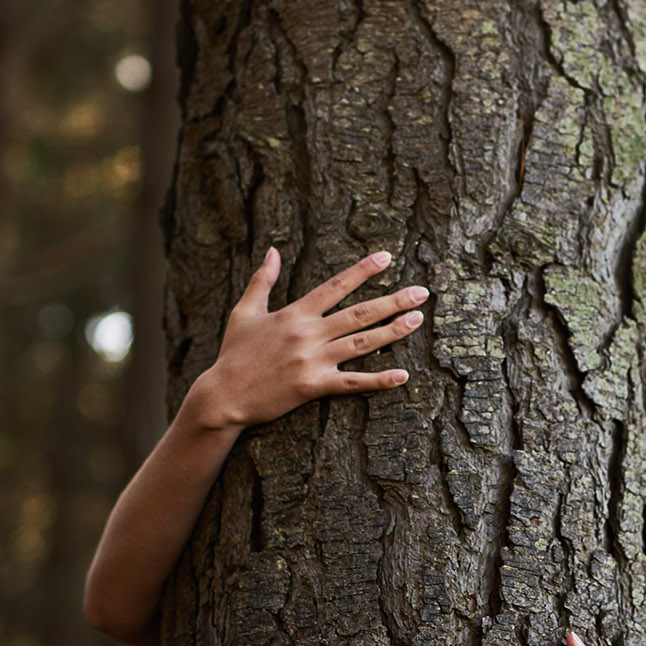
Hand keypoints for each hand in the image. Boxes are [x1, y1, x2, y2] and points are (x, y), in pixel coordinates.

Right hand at [187, 247, 427, 430]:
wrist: (223, 395)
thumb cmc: (234, 354)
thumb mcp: (245, 312)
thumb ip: (262, 280)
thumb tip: (273, 250)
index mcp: (294, 313)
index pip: (335, 285)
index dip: (363, 270)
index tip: (387, 257)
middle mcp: (308, 333)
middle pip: (359, 313)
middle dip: (393, 300)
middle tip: (422, 292)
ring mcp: (312, 361)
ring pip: (362, 343)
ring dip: (393, 331)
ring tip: (417, 320)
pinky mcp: (313, 387)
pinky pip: (353, 383)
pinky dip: (379, 380)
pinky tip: (402, 375)